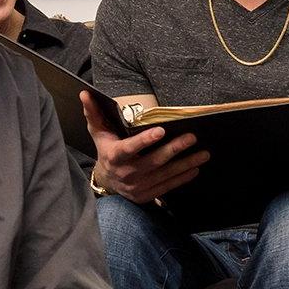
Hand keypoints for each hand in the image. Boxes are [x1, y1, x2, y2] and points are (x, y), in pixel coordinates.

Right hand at [82, 91, 206, 202]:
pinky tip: (195, 168)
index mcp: (114, 157)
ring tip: (203, 154)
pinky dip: (182, 178)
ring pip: (165, 174)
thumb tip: (85, 93)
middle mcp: (126, 174)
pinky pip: (168, 186)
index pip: (130, 148)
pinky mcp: (147, 195)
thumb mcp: (98, 132)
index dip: (145, 140)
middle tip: (192, 138)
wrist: (106, 180)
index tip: (161, 130)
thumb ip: (93, 113)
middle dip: (174, 149)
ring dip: (186, 164)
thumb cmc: (106, 149)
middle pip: (154, 161)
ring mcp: (137, 187)